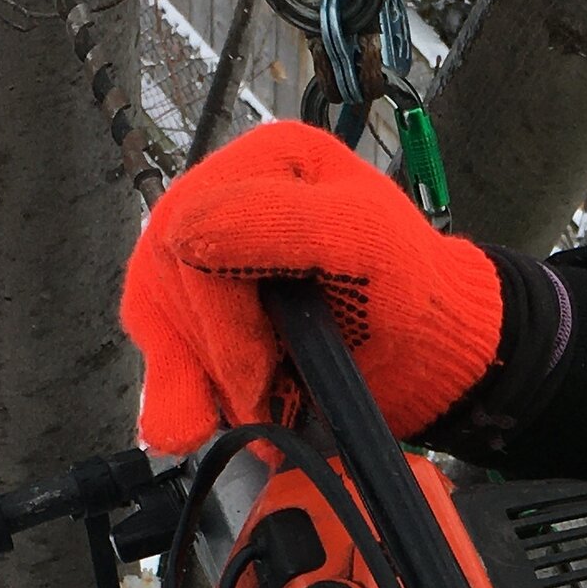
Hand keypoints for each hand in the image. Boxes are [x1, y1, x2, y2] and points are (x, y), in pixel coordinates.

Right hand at [123, 120, 502, 452]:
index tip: (258, 368)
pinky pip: (164, 345)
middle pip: (167, 274)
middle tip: (263, 398)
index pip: (192, 225)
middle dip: (215, 351)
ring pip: (158, 314)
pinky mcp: (206, 309)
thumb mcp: (363, 237)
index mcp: (264, 162)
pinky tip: (191, 425)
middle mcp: (226, 198)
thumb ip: (278, 222)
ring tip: (250, 417)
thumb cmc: (412, 289)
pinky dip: (179, 391)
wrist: (428, 354)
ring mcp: (210, 256)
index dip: (216, 309)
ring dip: (196, 377)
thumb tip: (180, 233)